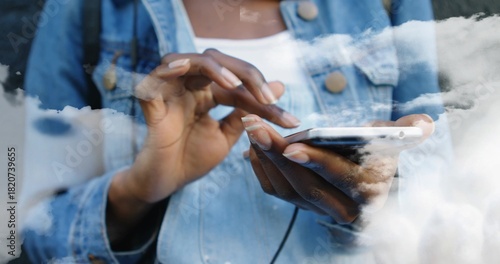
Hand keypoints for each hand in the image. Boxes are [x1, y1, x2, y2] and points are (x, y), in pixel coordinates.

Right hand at [116, 49, 300, 203]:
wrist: (165, 184)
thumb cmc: (192, 159)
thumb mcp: (227, 136)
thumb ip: (248, 112)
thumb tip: (279, 86)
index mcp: (207, 93)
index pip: (238, 85)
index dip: (264, 98)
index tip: (291, 121)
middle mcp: (189, 87)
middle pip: (216, 61)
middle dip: (245, 73)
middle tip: (268, 97)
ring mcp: (170, 91)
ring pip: (189, 61)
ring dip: (213, 68)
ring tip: (234, 84)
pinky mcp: (151, 101)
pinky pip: (155, 77)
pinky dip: (170, 69)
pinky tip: (185, 70)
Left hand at [243, 114, 434, 223]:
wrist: (364, 181)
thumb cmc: (377, 153)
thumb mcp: (392, 140)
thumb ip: (406, 131)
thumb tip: (424, 123)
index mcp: (368, 189)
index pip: (341, 178)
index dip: (317, 163)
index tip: (292, 147)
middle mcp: (343, 206)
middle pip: (306, 185)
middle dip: (277, 154)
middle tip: (255, 125)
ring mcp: (318, 209)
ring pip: (286, 188)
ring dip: (264, 158)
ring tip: (251, 128)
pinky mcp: (300, 206)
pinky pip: (275, 191)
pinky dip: (260, 169)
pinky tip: (252, 147)